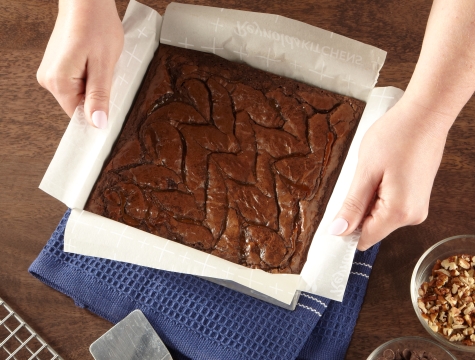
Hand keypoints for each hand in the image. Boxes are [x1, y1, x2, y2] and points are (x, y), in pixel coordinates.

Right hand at [37, 0, 122, 127]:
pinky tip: (94, 61)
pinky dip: (90, 77)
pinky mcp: (57, 66)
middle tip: (107, 74)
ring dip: (94, 85)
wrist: (86, 0)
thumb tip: (97, 123)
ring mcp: (51, 72)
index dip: (97, 113)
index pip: (78, 115)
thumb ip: (99, 96)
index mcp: (58, 82)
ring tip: (99, 63)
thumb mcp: (104, 64)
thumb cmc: (96, 25)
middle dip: (97, 95)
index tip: (109, 104)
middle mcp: (48, 79)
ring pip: (79, 93)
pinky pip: (77, 82)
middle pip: (79, 104)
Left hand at [329, 97, 451, 249]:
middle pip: (371, 228)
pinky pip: (388, 205)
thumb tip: (338, 231)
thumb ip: (352, 205)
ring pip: (379, 216)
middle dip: (356, 211)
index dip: (344, 232)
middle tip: (354, 182)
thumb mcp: (366, 171)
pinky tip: (378, 173)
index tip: (330, 223)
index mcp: (399, 213)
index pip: (364, 239)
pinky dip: (376, 194)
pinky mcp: (416, 197)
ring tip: (370, 173)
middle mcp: (412, 215)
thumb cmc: (398, 135)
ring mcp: (417, 206)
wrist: (426, 114)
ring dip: (366, 200)